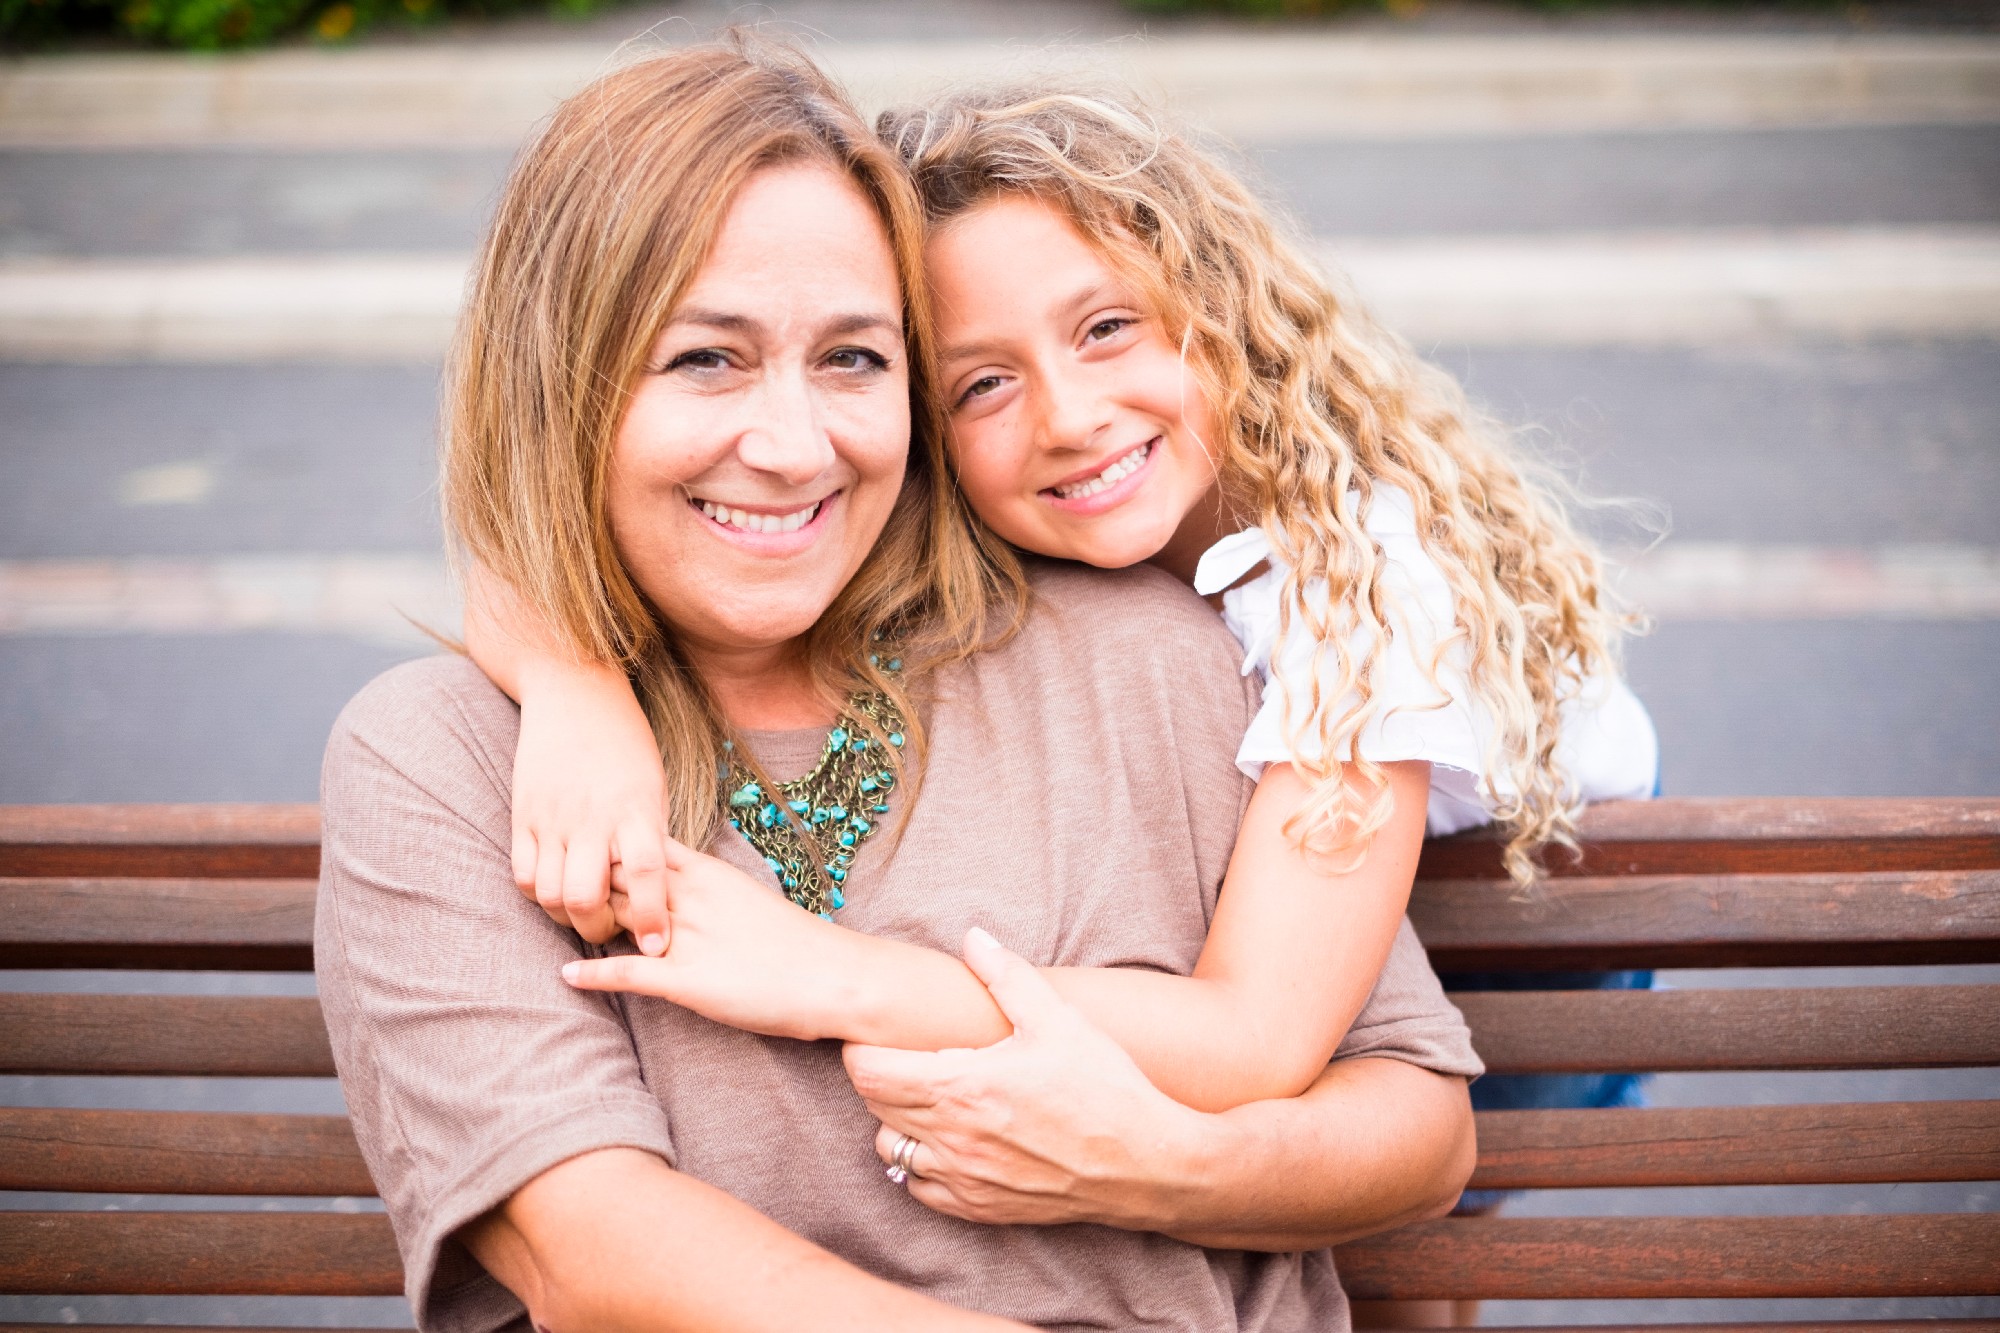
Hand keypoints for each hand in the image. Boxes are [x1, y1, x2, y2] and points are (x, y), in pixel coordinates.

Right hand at [508, 662, 670, 953]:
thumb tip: (660, 891)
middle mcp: (591, 817)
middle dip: (600, 931)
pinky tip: (557, 890)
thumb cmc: (626, 742)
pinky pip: (523, 876)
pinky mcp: (522, 816)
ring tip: (586, 915)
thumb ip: (652, 836)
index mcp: (635, 807)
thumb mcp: (655, 786)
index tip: (656, 946)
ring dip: (567, 918)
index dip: (649, 916)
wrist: (574, 692)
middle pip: (586, 899)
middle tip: (614, 931)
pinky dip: (539, 895)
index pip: (644, 873)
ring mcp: (552, 818)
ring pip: (550, 896)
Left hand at [562, 840, 872, 1042]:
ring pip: (617, 916)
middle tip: (548, 877)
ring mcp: (686, 939)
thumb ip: (707, 890)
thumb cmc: (796, 942)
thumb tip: (674, 886)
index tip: (579, 842)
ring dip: (582, 919)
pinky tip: (568, 977)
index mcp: (708, 874)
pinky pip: (630, 973)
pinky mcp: (688, 982)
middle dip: (582, 873)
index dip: (607, 843)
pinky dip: (595, 974)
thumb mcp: (745, 898)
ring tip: (549, 920)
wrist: (834, 976)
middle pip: (618, 874)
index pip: (640, 845)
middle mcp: (691, 899)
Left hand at [844, 928, 1205, 1229]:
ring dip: (898, 1121)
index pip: (869, 1073)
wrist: (1147, 1164)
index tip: (880, 1036)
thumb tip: (972, 938)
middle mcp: (952, 1140)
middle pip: (874, 1107)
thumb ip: (1007, 975)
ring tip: (933, 1098)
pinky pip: (919, 1188)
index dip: (863, 1050)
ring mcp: (964, 1180)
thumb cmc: (1105, 1088)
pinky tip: (952, 1140)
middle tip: (911, 1056)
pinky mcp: (980, 1209)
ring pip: (889, 1149)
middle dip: (882, 1077)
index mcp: (962, 1088)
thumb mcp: (1059, 1019)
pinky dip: (921, 1164)